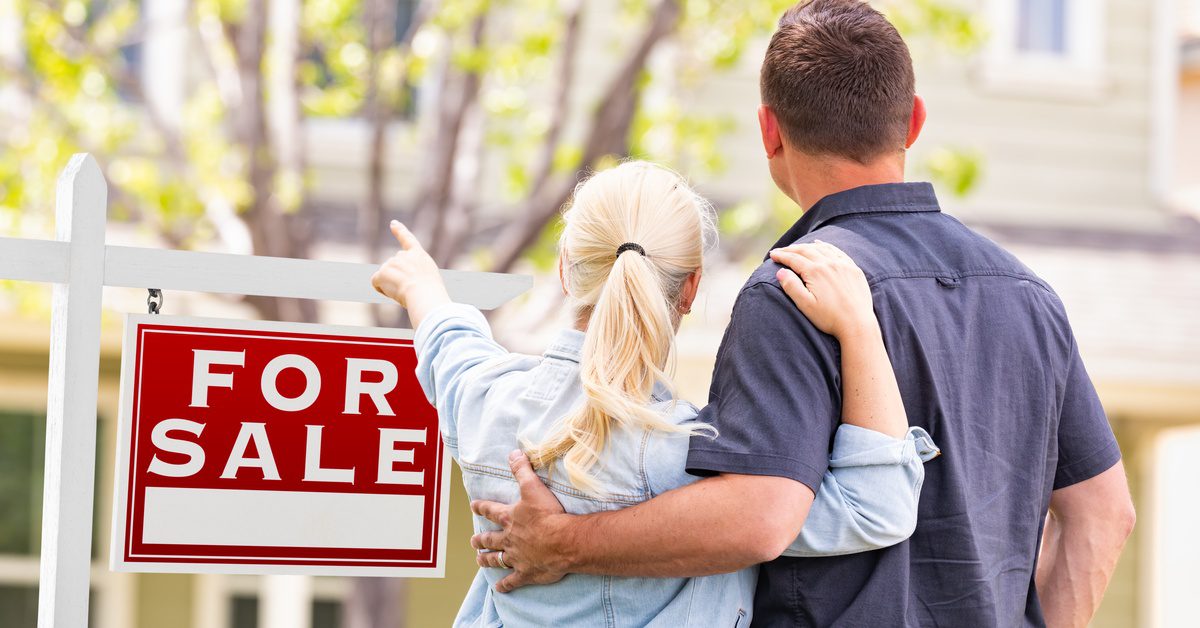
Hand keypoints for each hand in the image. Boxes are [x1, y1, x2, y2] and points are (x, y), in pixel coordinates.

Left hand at [370, 221, 448, 321]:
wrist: (424, 294)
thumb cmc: (432, 293)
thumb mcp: (429, 280)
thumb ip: (416, 276)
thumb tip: (402, 286)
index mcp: (419, 255)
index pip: (408, 240)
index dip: (400, 231)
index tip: (393, 223)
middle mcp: (404, 255)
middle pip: (394, 268)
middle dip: (397, 278)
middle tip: (410, 289)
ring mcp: (392, 262)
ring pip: (386, 278)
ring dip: (392, 286)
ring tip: (405, 292)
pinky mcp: (382, 272)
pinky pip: (376, 283)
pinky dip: (382, 290)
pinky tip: (394, 293)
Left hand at [470, 450, 571, 592]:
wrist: (563, 541)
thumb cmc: (549, 514)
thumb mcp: (534, 487)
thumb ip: (522, 470)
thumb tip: (513, 453)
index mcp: (510, 518)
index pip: (491, 510)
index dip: (481, 507)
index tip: (473, 506)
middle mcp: (509, 538)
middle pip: (490, 539)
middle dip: (480, 539)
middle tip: (473, 541)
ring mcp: (516, 557)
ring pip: (497, 559)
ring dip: (487, 560)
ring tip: (480, 560)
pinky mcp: (526, 573)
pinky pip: (512, 581)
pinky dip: (505, 585)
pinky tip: (499, 588)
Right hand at [769, 241, 876, 339]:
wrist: (857, 324)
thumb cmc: (829, 318)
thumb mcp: (805, 305)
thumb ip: (791, 286)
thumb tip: (780, 271)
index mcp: (815, 272)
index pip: (794, 259)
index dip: (781, 256)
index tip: (772, 255)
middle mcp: (829, 263)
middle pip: (806, 250)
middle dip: (791, 249)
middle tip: (780, 251)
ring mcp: (843, 265)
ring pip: (821, 248)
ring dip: (806, 246)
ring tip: (796, 248)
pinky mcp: (853, 269)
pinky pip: (837, 251)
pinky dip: (825, 245)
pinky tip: (820, 244)